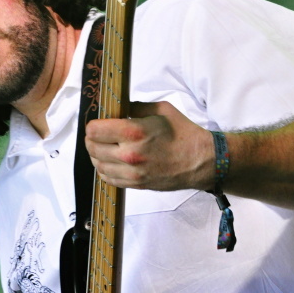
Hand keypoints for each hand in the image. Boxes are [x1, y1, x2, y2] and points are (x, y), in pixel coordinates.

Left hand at [85, 101, 213, 190]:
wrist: (201, 161)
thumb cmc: (183, 133)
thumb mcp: (160, 110)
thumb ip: (134, 107)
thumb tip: (115, 107)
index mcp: (134, 132)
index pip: (95, 130)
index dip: (93, 124)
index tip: (98, 122)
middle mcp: (129, 154)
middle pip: (92, 148)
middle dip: (92, 139)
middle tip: (99, 134)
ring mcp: (132, 173)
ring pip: (98, 165)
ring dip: (97, 155)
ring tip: (104, 147)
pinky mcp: (135, 185)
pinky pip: (108, 179)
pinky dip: (105, 170)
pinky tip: (111, 161)